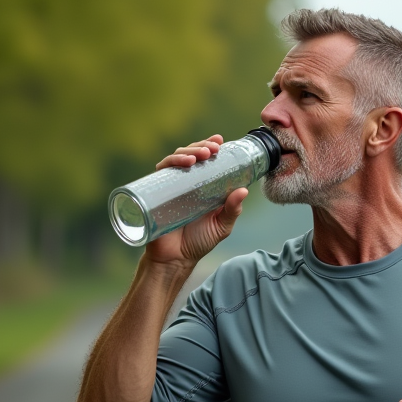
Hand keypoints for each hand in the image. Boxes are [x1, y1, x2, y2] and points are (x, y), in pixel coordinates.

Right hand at [144, 134, 247, 266]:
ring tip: (202, 154)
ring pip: (177, 158)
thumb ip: (232, 210)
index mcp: (202, 186)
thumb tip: (244, 190)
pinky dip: (172, 162)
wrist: (175, 259)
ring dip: (189, 151)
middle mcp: (186, 182)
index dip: (210, 147)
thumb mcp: (221, 226)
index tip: (219, 141)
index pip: (205, 160)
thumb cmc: (198, 242)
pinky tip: (184, 162)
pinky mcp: (157, 192)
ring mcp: (170, 186)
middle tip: (213, 149)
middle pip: (191, 154)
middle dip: (202, 146)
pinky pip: (162, 171)